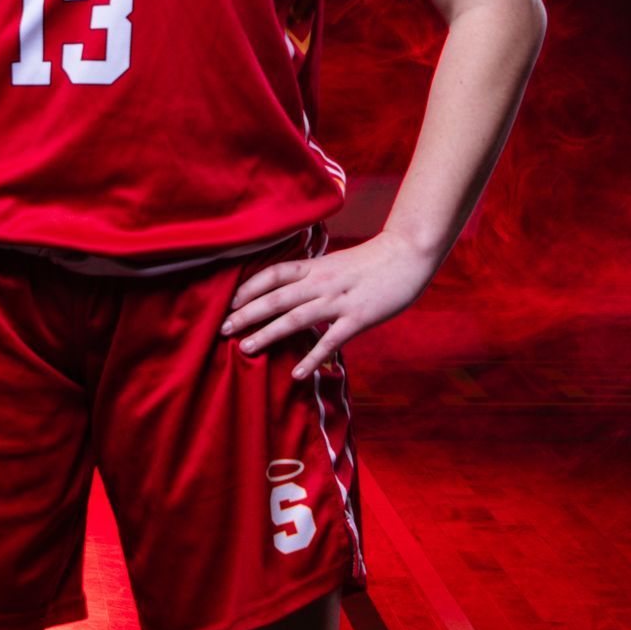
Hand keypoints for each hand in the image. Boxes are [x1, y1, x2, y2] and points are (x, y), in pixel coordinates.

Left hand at [218, 229, 436, 381]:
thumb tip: (292, 289)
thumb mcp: (337, 262)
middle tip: (222, 329)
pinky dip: (312, 357)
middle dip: (247, 313)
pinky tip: (297, 373)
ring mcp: (339, 301)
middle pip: (276, 298)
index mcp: (316, 266)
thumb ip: (314, 275)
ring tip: (245, 348)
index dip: (250, 288)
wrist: (408, 255)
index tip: (231, 302)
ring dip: (268, 333)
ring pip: (295, 318)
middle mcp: (321, 282)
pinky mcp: (358, 318)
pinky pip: (330, 340)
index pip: (274, 274)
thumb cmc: (372, 261)